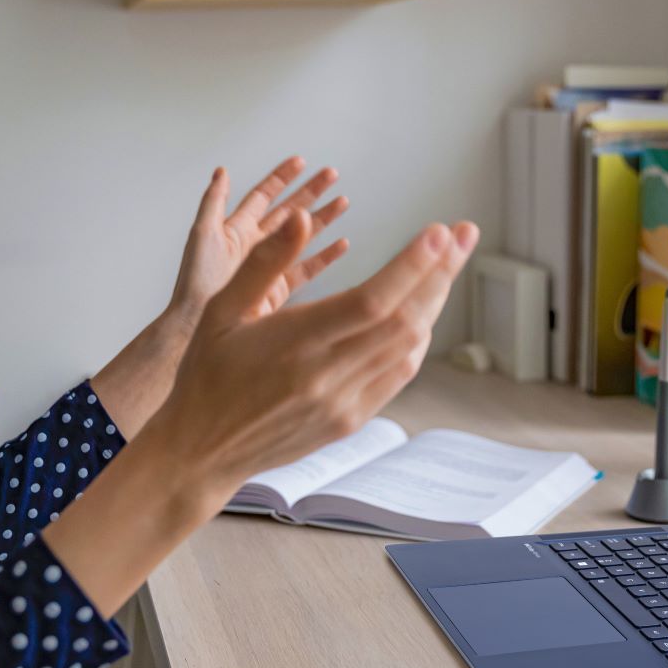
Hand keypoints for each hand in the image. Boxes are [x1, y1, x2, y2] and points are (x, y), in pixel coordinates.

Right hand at [147, 207, 477, 502]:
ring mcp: (343, 402)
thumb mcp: (222, 310)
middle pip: (404, 319)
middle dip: (441, 272)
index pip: (371, 302)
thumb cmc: (207, 375)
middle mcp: (326, 376)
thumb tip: (300, 217)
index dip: (412, 266)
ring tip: (448, 263)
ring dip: (434, 301)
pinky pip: (398, 375)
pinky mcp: (350, 419)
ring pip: (408, 346)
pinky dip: (417, 338)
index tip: (441, 233)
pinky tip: (422, 311)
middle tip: (465, 233)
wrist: (203, 450)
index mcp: (295, 344)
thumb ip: (265, 261)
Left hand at [167, 157, 349, 326]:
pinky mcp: (279, 290)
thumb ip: (214, 202)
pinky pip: (307, 268)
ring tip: (343, 202)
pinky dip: (326, 256)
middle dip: (310, 192)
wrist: (198, 325)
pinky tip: (342, 243)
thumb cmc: (198, 283)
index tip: (301, 162)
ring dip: (323, 218)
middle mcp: (255, 245)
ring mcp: (269, 267)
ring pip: (301, 236)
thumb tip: (222, 171)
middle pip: (288, 211)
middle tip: (332, 175)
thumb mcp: (203, 234)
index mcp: (236, 230)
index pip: (264, 196)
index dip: (282, 178)